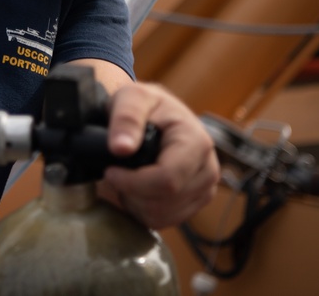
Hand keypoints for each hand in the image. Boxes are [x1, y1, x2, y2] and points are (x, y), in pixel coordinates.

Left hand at [97, 81, 218, 228]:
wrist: (153, 114)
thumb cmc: (143, 104)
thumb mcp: (131, 97)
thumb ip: (125, 118)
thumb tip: (121, 148)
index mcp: (197, 142)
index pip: (168, 180)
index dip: (133, 181)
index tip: (110, 170)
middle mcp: (207, 169)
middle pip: (164, 202)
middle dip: (132, 191)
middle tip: (117, 171)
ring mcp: (204, 189)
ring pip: (162, 216)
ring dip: (135, 201)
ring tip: (127, 176)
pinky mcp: (194, 203)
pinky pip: (163, 221)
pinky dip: (142, 210)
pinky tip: (136, 188)